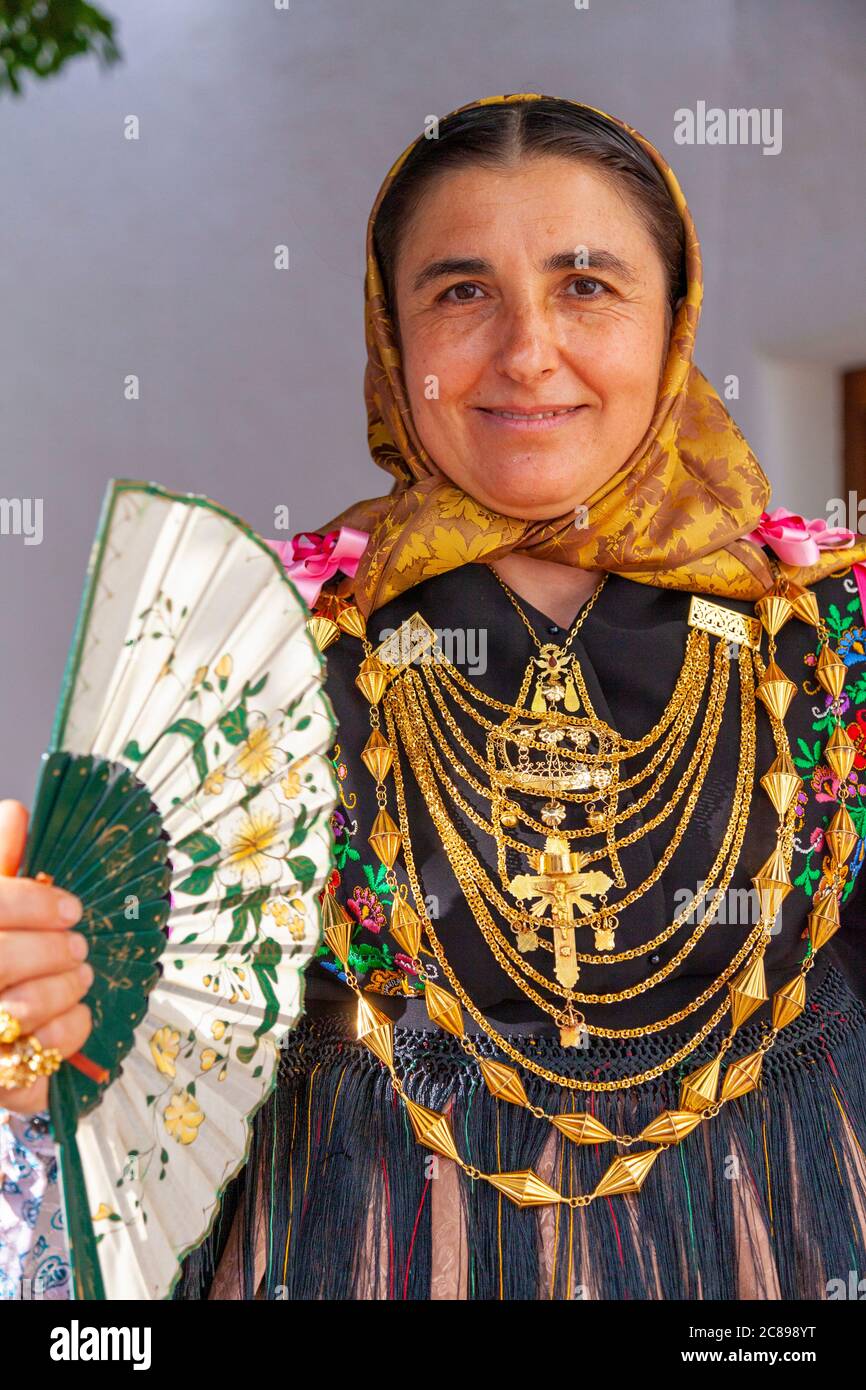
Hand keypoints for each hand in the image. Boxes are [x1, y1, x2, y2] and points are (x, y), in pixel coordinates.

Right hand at [0, 799, 92, 1116]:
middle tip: (79, 949)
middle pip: (2, 959)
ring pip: (22, 1011)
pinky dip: (70, 1033)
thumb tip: (17, 811)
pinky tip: (74, 1015)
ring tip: (80, 979)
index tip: (71, 909)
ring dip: (66, 990)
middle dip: (55, 951)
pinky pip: (38, 1059)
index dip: (34, 903)